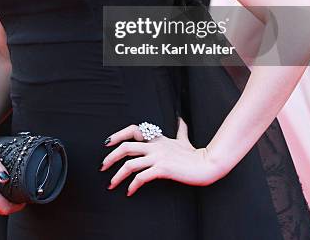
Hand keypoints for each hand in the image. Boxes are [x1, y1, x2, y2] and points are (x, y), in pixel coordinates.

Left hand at [100, 119, 225, 195]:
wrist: (207, 164)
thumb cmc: (195, 154)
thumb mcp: (184, 139)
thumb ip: (180, 129)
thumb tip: (180, 119)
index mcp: (158, 138)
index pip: (133, 130)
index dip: (118, 135)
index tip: (107, 144)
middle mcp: (155, 146)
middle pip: (126, 147)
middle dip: (110, 158)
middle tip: (102, 168)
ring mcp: (158, 157)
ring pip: (130, 164)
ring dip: (117, 175)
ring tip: (111, 184)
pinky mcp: (163, 169)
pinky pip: (141, 177)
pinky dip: (132, 185)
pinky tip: (129, 192)